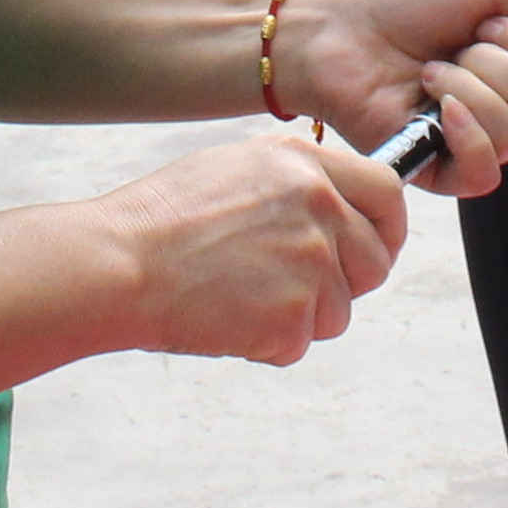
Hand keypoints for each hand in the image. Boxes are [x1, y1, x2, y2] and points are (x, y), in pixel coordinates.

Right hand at [96, 130, 407, 364]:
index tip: (375, 246)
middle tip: (291, 287)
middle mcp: (319, 207)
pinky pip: (300, 343)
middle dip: (344, 283)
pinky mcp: (293, 317)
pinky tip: (225, 317)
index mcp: (306, 164)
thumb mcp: (237, 167)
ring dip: (299, 317)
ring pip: (339, 311)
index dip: (387, 228)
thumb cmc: (163, 219)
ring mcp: (311, 264)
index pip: (388, 194)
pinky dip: (267, 342)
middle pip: (374, 262)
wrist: (118, 265)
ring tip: (238, 295)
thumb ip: (297, 181)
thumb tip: (339, 203)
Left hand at [267, 0, 507, 197]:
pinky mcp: (442, 173)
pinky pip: (486, 173)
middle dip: (493, 60)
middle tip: (453, 46)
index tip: (482, 21)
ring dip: (466, 86)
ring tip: (427, 71)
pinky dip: (464, 132)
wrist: (339, 27)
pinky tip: (434, 106)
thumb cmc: (409, 2)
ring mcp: (476, 142)